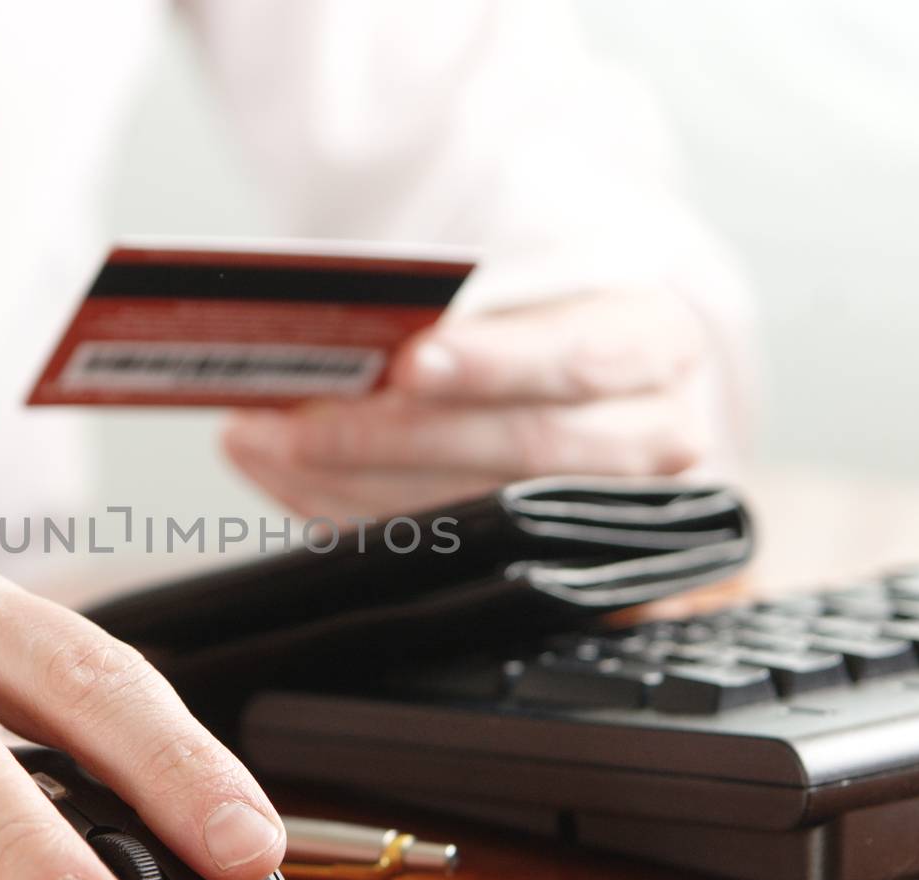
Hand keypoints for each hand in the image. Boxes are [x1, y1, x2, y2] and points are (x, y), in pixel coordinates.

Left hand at [222, 288, 720, 516]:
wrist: (597, 369)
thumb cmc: (545, 316)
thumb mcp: (530, 282)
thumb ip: (458, 302)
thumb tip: (342, 318)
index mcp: (654, 342)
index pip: (576, 359)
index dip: (490, 365)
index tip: (408, 361)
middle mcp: (651, 435)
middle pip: (518, 450)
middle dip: (391, 437)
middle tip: (294, 420)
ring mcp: (611, 511)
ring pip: (473, 511)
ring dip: (349, 479)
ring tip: (264, 443)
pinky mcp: (551, 558)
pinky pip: (445, 546)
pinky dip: (353, 509)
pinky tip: (291, 477)